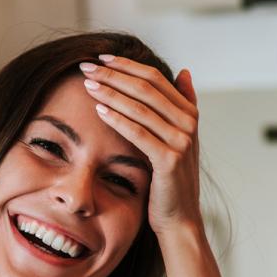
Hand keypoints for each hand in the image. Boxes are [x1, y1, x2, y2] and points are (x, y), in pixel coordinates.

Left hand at [81, 55, 201, 233]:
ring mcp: (182, 141)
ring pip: (140, 107)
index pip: (155, 77)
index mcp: (189, 113)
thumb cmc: (171, 179)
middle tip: (86, 67)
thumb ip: (183, 105)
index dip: (127, 65)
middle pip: (146, 87)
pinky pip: (138, 133)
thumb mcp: (179, 138)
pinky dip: (117, 119)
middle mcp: (189, 124)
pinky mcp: (169, 160)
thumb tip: (184, 71)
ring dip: (111, 93)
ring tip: (88, 85)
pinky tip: (98, 110)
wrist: (179, 218)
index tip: (100, 58)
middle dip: (113, 75)